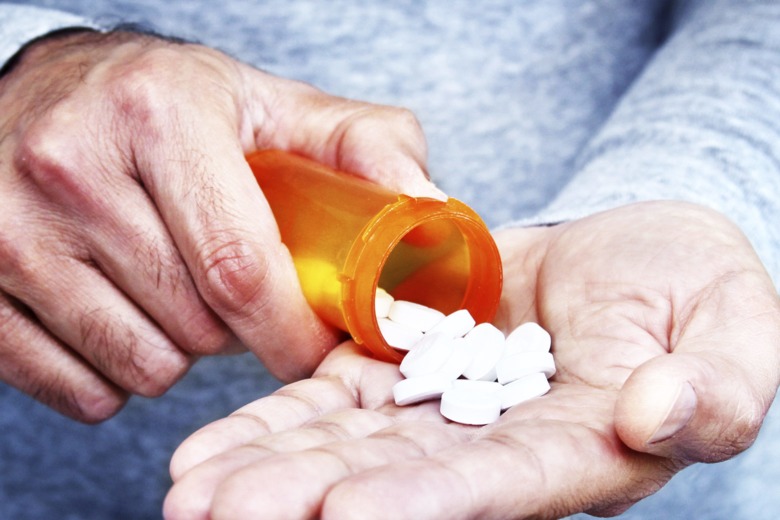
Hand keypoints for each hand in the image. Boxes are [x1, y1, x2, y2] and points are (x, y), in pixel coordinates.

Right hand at [0, 29, 434, 421]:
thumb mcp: (270, 105)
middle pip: (197, 325)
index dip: (293, 330)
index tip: (318, 347)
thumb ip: (364, 147)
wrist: (48, 94)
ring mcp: (8, 230)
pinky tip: (126, 315)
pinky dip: (119, 374)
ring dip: (181, 351)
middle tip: (236, 289)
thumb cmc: (170, 106)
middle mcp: (69, 166)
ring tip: (176, 292)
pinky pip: (78, 389)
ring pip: (141, 365)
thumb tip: (430, 209)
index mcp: (160, 115)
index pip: (242, 267)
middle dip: (240, 332)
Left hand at [164, 201, 779, 518]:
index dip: (425, 503)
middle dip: (308, 500)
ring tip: (190, 489)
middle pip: (395, 483)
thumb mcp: (731, 323)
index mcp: (577, 450)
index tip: (346, 516)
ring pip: (346, 446)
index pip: (497, 488)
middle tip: (218, 516)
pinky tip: (212, 445)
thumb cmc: (693, 287)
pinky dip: (277, 418)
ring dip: (270, 467)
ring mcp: (442, 409)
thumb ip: (717, 380)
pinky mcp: (406, 365)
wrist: (632, 254)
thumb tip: (662, 413)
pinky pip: (333, 397)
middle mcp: (496, 447)